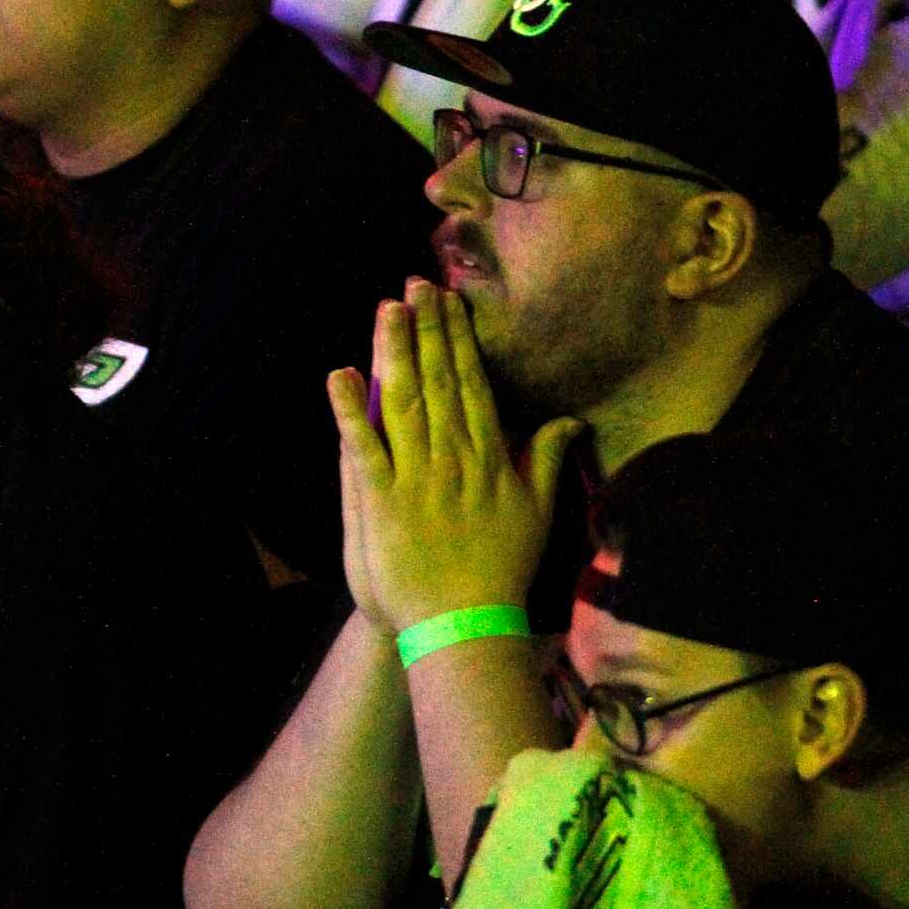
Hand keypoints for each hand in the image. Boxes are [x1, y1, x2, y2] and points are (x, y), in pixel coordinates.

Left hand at [327, 279, 582, 634]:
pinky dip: (350, 410)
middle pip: (437, 381)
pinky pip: (364, 447)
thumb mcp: (536, 512)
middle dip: (427, 329)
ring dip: (393, 352)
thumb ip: (544, 460)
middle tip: (416, 284)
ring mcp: (416, 477)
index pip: (470, 384)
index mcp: (487, 457)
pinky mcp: (383, 501)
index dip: (458, 339)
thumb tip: (568, 421)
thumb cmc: (499, 570)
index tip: (449, 301)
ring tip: (387, 309)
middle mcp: (452, 458)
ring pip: (403, 402)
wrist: (465, 623)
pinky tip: (340, 375)